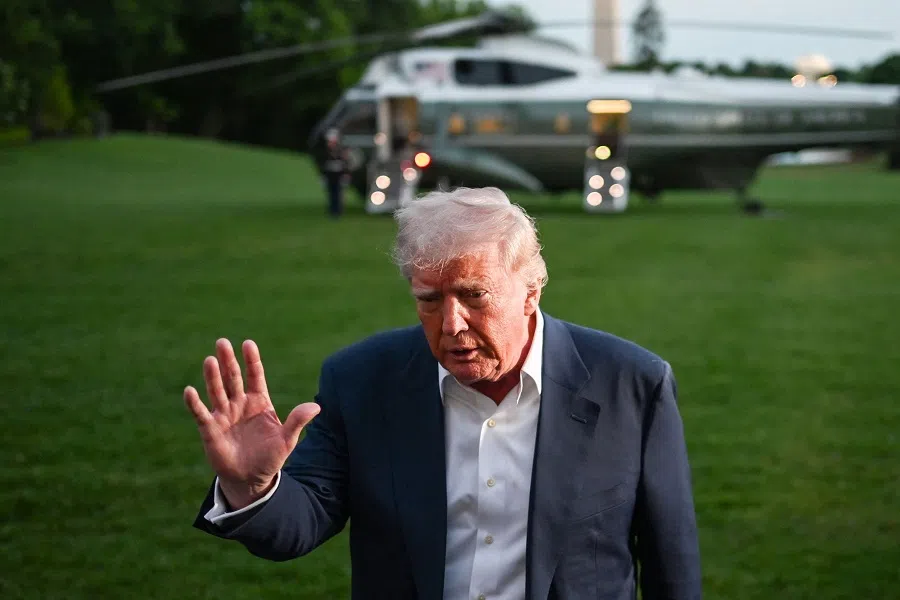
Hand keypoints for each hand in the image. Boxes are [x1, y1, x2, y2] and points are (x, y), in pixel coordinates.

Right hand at [184, 339, 319, 508]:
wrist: (251, 479)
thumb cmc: (270, 457)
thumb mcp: (287, 440)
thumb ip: (297, 421)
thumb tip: (316, 406)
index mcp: (259, 402)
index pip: (255, 376)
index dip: (252, 361)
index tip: (248, 344)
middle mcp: (240, 404)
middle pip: (233, 378)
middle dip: (228, 361)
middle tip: (222, 342)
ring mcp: (224, 415)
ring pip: (217, 391)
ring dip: (213, 376)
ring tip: (210, 360)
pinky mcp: (211, 430)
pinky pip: (201, 413)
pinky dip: (194, 403)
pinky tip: (190, 391)